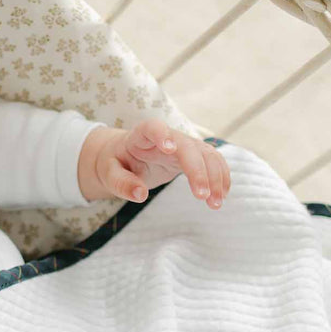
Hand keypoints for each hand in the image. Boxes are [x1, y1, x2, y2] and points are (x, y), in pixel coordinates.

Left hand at [82, 119, 229, 207]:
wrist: (125, 156)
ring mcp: (184, 145)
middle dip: (198, 170)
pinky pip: (212, 161)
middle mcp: (168, 136)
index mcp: (142, 135)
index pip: (153, 128)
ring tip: (215, 204)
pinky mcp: (193, 155)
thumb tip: (140, 195)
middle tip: (201, 196)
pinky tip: (222, 195)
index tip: (170, 148)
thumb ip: (121, 183)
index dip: (162, 135)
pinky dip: (220, 177)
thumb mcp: (109, 173)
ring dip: (215, 177)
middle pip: (188, 146)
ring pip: (206, 154)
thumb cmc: (116, 162)